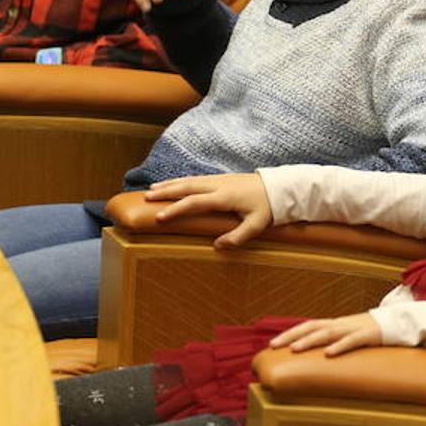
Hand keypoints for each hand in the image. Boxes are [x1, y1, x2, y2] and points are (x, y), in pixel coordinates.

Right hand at [144, 173, 271, 248]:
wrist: (278, 187)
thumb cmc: (267, 207)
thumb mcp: (256, 225)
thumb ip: (237, 237)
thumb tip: (217, 246)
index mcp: (224, 197)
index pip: (194, 202)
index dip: (176, 209)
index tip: (159, 217)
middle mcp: (218, 185)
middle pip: (187, 186)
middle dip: (166, 191)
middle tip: (146, 196)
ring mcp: (219, 179)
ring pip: (189, 180)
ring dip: (170, 184)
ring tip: (151, 189)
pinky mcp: (221, 178)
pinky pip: (196, 179)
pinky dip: (181, 181)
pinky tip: (172, 185)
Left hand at [269, 314, 383, 356]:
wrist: (398, 323)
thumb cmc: (370, 332)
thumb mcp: (348, 336)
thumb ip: (333, 342)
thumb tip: (315, 357)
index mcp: (334, 325)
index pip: (307, 325)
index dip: (289, 333)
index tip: (271, 344)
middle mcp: (340, 324)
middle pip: (311, 326)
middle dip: (291, 335)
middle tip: (273, 345)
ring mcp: (353, 328)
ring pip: (328, 332)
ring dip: (309, 340)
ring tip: (294, 349)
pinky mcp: (368, 335)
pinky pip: (352, 340)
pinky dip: (339, 346)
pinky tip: (329, 354)